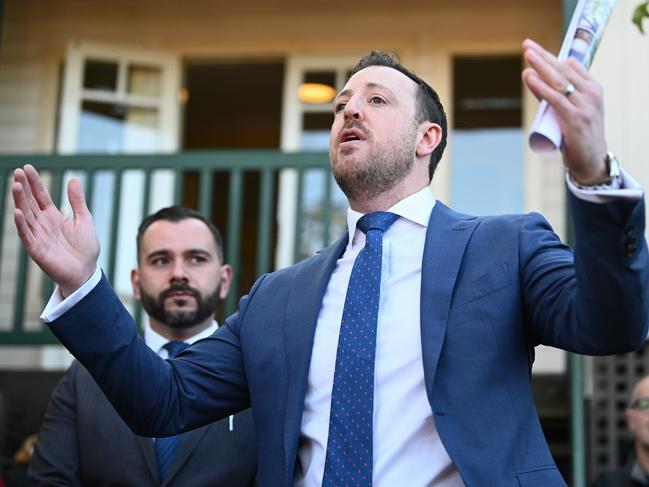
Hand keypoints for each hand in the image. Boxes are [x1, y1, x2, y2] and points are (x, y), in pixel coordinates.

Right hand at [12, 164, 99, 296]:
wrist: (86, 271)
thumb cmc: (85, 248)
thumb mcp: (84, 220)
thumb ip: (77, 201)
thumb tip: (74, 178)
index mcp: (54, 216)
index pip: (41, 196)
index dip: (34, 183)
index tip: (27, 167)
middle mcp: (43, 224)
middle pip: (30, 203)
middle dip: (23, 188)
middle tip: (17, 171)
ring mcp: (38, 236)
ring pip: (26, 216)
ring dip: (20, 202)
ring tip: (15, 186)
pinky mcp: (37, 249)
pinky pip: (27, 235)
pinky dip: (22, 224)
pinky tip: (17, 212)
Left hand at [522, 38, 608, 184]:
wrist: (590, 160)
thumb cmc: (577, 135)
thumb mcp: (570, 110)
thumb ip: (556, 96)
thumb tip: (536, 78)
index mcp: (592, 88)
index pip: (568, 67)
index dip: (549, 56)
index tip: (533, 47)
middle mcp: (591, 94)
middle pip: (562, 70)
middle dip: (543, 56)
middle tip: (526, 45)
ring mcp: (584, 106)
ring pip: (558, 81)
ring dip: (541, 66)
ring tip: (527, 55)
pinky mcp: (575, 119)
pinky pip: (555, 99)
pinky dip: (541, 87)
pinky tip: (530, 77)